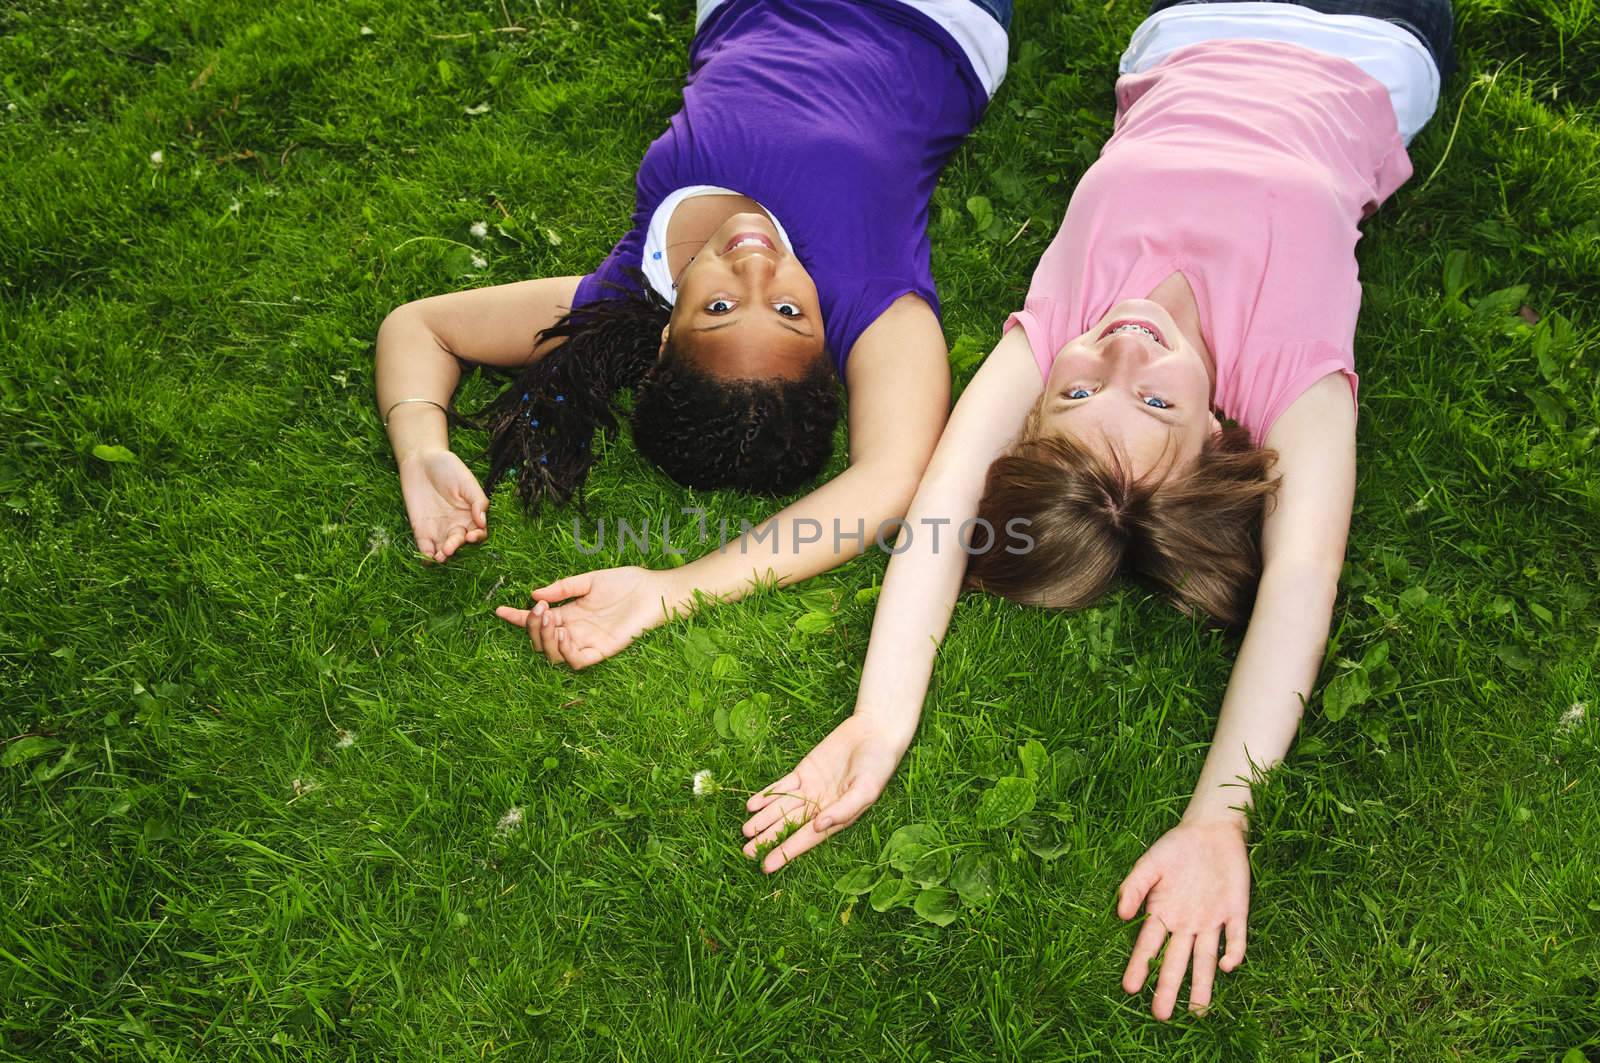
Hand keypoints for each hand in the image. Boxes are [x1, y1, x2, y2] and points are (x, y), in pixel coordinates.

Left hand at [397, 449, 487, 561]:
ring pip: (442, 549)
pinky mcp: (420, 529)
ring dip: (442, 556)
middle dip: (455, 546)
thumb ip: (478, 501)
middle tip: (449, 547)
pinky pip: (425, 546)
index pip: (478, 532)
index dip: (477, 537)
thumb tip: (483, 522)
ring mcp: (438, 529)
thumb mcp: (467, 481)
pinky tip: (428, 558)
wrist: (422, 460)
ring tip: (440, 557)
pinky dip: (426, 555)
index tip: (471, 536)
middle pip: (459, 542)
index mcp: (470, 515)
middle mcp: (456, 525)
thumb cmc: (448, 468)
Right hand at [494, 566, 683, 668]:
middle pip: (541, 640)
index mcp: (571, 614)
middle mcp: (576, 631)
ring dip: (544, 639)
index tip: (499, 610)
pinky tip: (563, 634)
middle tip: (538, 609)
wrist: (655, 590)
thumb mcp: (590, 580)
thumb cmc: (628, 583)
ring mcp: (588, 642)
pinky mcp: (603, 651)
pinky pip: (578, 661)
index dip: (517, 618)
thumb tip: (534, 595)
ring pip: (554, 654)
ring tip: (548, 619)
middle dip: (531, 627)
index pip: (538, 621)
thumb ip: (563, 588)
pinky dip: (565, 652)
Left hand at [741, 715, 908, 872]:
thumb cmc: (877, 765)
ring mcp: (810, 789)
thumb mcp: (866, 789)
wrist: (874, 733)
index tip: (766, 866)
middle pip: (789, 825)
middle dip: (768, 839)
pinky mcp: (804, 772)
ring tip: (745, 831)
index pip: (806, 838)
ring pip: (781, 807)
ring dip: (763, 819)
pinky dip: (767, 795)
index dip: (786, 852)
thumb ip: (844, 809)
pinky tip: (752, 805)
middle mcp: (820, 806)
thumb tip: (819, 826)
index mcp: (836, 817)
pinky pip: (782, 786)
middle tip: (746, 852)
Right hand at [1117, 817, 1250, 1019]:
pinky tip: (1226, 967)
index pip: (1148, 946)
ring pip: (1206, 958)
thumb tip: (1121, 915)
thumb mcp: (1149, 863)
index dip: (1140, 966)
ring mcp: (1212, 921)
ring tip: (1198, 1011)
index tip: (1130, 988)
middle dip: (1169, 987)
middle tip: (1161, 1015)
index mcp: (1163, 912)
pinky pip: (1236, 937)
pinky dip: (1233, 952)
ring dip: (1203, 984)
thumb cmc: (1175, 847)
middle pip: (1177, 961)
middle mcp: (1187, 924)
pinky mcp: (1236, 912)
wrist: (1211, 830)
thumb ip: (1134, 887)